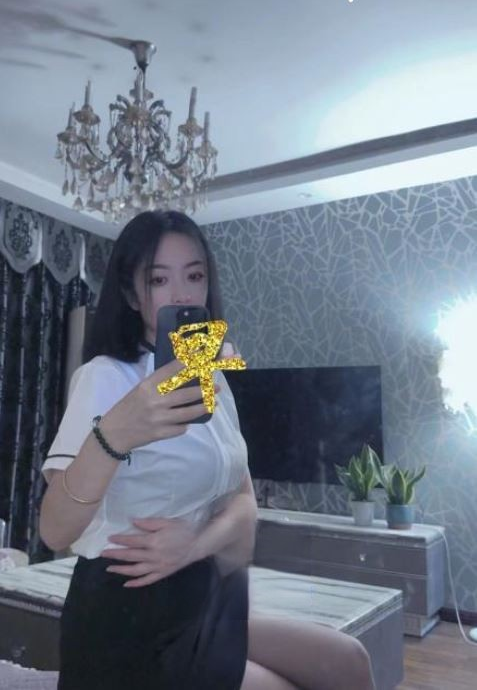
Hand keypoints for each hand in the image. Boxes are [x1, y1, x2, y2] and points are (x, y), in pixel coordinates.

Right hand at [100, 359, 219, 451]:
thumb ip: (160, 383)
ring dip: (203, 407)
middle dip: (205, 390)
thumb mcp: (141, 389)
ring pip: (188, 413)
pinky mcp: (161, 433)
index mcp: (148, 385)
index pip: (173, 370)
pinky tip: (190, 420)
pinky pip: (181, 428)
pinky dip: (186, 424)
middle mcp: (154, 400)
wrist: (114, 432)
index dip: (190, 362)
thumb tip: (186, 374)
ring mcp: (158, 418)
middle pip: (186, 394)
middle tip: (217, 387)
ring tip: (213, 403)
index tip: (203, 355)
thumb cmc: (129, 406)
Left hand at [100, 517, 199, 587]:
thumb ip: (149, 523)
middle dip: (115, 554)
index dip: (120, 540)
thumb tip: (132, 521)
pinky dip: (136, 583)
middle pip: (130, 556)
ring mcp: (158, 566)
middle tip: (103, 554)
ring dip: (121, 569)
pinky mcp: (163, 573)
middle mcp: (153, 555)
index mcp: (154, 541)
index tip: (109, 539)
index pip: (132, 541)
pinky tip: (126, 584)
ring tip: (109, 568)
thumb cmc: (184, 530)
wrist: (199, 544)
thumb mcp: (167, 522)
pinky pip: (147, 580)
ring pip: (136, 570)